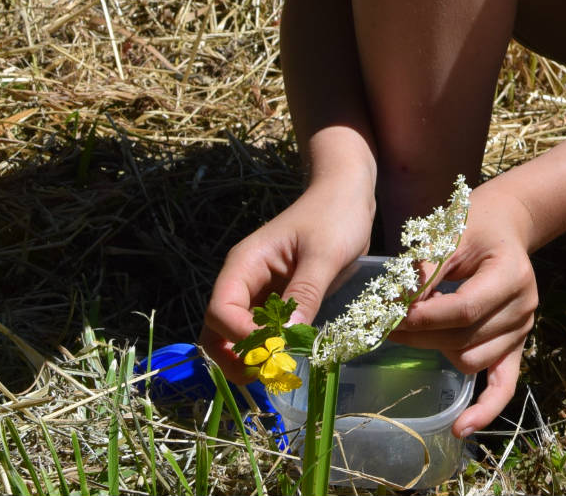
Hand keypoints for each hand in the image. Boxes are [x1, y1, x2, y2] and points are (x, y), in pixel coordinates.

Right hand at [201, 178, 374, 379]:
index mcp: (245, 264)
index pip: (221, 310)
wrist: (347, 193)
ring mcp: (258, 291)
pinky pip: (260, 330)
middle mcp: (244, 280)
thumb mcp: (324, 255)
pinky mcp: (276, 299)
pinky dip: (268, 348)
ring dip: (249, 357)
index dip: (240, 336)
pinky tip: (289, 358)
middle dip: (235, 356)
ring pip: (235, 335)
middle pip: (217, 329)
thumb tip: (285, 338)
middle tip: (267, 373)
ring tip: (276, 371)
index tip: (274, 349)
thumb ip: (305, 295)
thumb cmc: (335, 215)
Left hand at [390, 177, 537, 435]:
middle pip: (464, 338)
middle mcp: (523, 308)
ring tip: (408, 332)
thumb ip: (427, 268)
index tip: (391, 315)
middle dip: (419, 335)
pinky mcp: (515, 345)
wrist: (505, 225)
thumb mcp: (449, 231)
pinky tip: (462, 427)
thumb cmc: (474, 224)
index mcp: (512, 275)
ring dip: (435, 350)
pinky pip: (504, 385)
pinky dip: (485, 408)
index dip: (425, 318)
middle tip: (383, 325)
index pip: (464, 309)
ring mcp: (522, 330)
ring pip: (470, 360)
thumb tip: (400, 305)